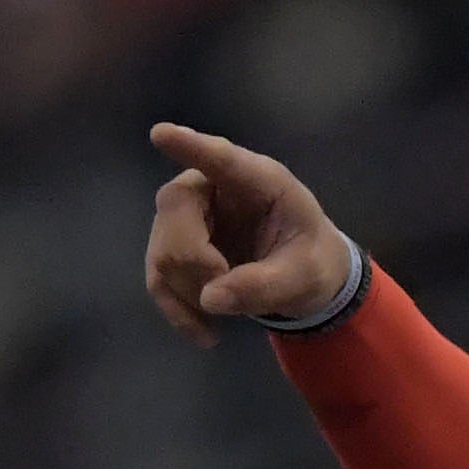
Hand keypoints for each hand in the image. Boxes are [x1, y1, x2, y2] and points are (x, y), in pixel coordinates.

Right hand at [143, 122, 355, 340]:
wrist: (302, 278)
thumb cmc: (309, 259)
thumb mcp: (304, 277)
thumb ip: (264, 285)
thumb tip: (211, 299)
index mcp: (257, 180)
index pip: (219, 158)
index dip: (190, 146)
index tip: (162, 134)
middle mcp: (213, 187)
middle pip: (175, 209)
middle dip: (196, 260)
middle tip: (226, 292)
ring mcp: (189, 215)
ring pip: (163, 249)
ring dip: (190, 291)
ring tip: (226, 317)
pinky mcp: (175, 248)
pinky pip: (158, 277)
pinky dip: (177, 310)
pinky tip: (206, 334)